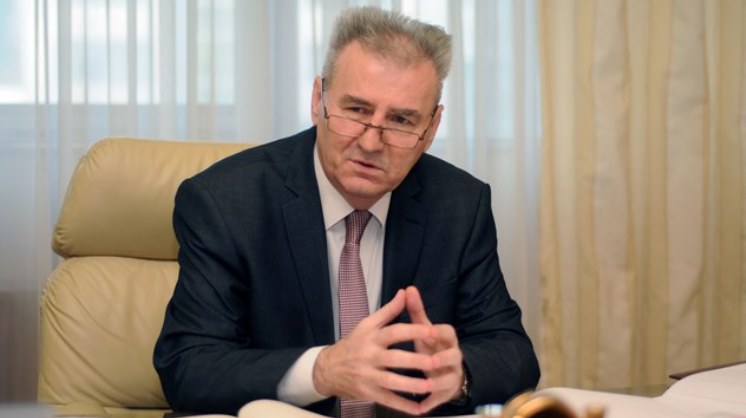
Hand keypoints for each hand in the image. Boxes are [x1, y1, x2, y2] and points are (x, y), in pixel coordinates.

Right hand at [312, 289, 437, 415]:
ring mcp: (368, 376)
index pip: (394, 332)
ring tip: (430, 386)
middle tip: (436, 361)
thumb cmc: (353, 344)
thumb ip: (389, 310)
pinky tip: (419, 409)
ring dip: (411, 385)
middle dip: (416, 361)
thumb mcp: (367, 324)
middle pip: (395, 358)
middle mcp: (369, 356)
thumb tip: (405, 292)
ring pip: (392, 382)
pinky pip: (388, 400)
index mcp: (371, 336)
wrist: (328, 368)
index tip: (432, 332)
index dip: (413, 331)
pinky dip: (403, 406)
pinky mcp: (368, 392)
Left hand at [405, 286, 464, 413]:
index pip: (449, 332)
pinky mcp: (446, 392)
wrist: (442, 370)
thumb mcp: (423, 329)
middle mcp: (452, 356)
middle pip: (454, 356)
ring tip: (426, 385)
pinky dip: (431, 403)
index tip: (430, 331)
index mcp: (445, 339)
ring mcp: (451, 375)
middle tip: (432, 360)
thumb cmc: (429, 346)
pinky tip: (420, 408)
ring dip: (438, 383)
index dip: (440, 332)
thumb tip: (408, 288)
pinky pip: (440, 399)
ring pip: (449, 379)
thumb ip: (416, 311)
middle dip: (444, 358)